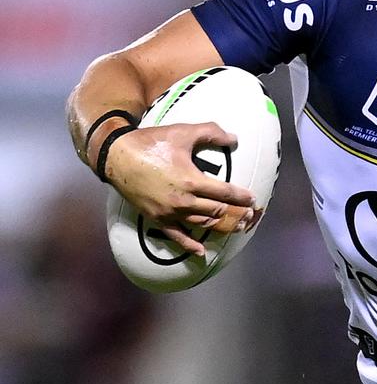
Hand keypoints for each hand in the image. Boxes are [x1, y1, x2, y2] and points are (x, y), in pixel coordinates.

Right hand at [104, 123, 258, 254]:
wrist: (117, 156)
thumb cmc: (152, 143)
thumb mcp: (184, 132)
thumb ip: (212, 133)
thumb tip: (234, 139)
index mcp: (193, 181)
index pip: (225, 193)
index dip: (241, 197)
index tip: (252, 200)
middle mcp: (183, 201)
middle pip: (217, 212)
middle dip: (236, 214)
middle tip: (249, 216)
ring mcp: (169, 213)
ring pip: (201, 225)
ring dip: (220, 228)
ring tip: (235, 228)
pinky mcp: (157, 219)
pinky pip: (176, 236)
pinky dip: (190, 245)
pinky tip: (201, 251)